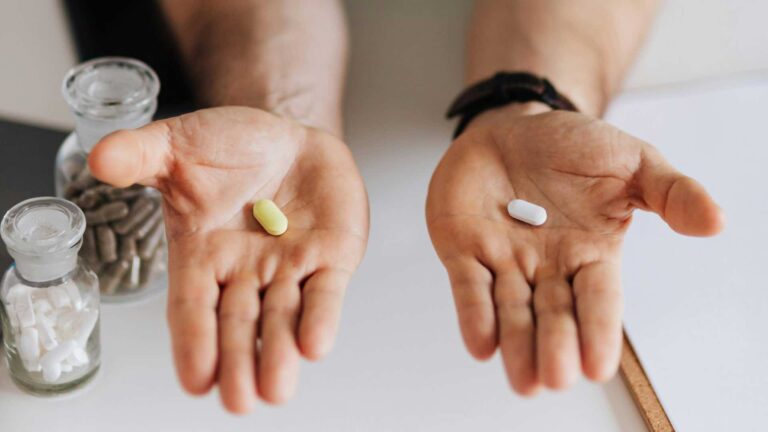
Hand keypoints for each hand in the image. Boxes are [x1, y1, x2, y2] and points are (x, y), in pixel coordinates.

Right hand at [89, 107, 368, 412]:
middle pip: (238, 325)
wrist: (289, 138)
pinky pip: (325, 292)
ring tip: (275, 388)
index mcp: (203, 256)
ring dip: (279, 352)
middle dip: (238, 363)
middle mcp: (245, 272)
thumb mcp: (180, 145)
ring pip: (282, 318)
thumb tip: (100, 157)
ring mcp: (289, 269)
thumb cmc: (231, 149)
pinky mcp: (331, 259)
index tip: (196, 380)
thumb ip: (142, 154)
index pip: (193, 306)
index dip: (194, 342)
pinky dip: (321, 318)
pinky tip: (316, 345)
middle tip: (237, 401)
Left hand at [426, 103, 722, 394]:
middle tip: (556, 378)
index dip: (598, 331)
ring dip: (515, 343)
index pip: (598, 299)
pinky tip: (481, 343)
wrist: (514, 127)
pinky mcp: (464, 251)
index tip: (599, 367)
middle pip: (553, 314)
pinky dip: (474, 314)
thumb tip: (715, 221)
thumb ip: (670, 193)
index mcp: (591, 254)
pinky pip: (470, 286)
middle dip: (554, 346)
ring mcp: (504, 260)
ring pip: (511, 310)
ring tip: (524, 379)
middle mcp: (547, 267)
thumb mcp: (631, 162)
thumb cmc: (573, 147)